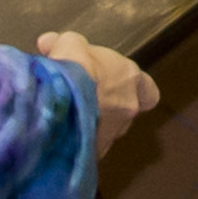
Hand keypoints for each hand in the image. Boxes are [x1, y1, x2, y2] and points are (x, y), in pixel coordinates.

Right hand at [37, 31, 162, 138]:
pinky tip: (57, 138)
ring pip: (105, 133)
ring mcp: (111, 136)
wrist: (56, 107)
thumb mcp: (69, 45)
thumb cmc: (72, 69)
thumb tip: (49, 42)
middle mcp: (128, 110)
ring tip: (64, 121)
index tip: (117, 87)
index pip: (148, 91)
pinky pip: (86, 150)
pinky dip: (75, 145)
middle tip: (80, 102)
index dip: (135, 90)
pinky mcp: (90, 156)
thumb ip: (66, 44)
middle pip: (124, 112)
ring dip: (89, 128)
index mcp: (131, 80)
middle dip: (106, 108)